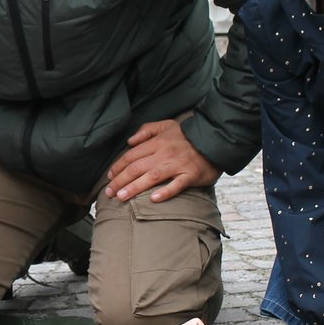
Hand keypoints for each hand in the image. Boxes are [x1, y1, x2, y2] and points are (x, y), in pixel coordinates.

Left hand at [105, 120, 220, 202]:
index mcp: (157, 142)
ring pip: (152, 177)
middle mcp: (164, 153)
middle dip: (120, 180)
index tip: (109, 177)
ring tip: (121, 197)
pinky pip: (177, 185)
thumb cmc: (187, 135)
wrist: (215, 139)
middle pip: (137, 168)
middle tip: (109, 193)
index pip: (132, 155)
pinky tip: (153, 199)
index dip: (118, 167)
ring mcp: (178, 165)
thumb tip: (129, 141)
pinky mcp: (191, 175)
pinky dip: (165, 192)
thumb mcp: (166, 125)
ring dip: (135, 187)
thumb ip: (146, 130)